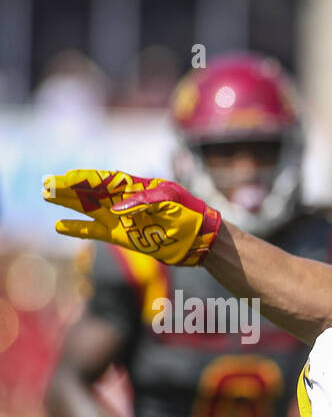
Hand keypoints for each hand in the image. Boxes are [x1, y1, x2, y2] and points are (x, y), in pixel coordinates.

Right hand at [43, 169, 221, 265]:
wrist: (201, 238)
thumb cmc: (188, 213)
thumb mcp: (170, 199)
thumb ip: (143, 201)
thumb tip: (116, 210)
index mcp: (135, 187)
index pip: (103, 180)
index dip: (83, 178)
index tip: (65, 178)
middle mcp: (124, 202)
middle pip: (90, 192)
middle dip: (68, 189)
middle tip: (45, 186)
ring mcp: (122, 220)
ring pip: (88, 210)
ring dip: (68, 205)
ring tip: (47, 198)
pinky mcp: (124, 237)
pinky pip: (95, 231)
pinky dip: (78, 230)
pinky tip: (60, 226)